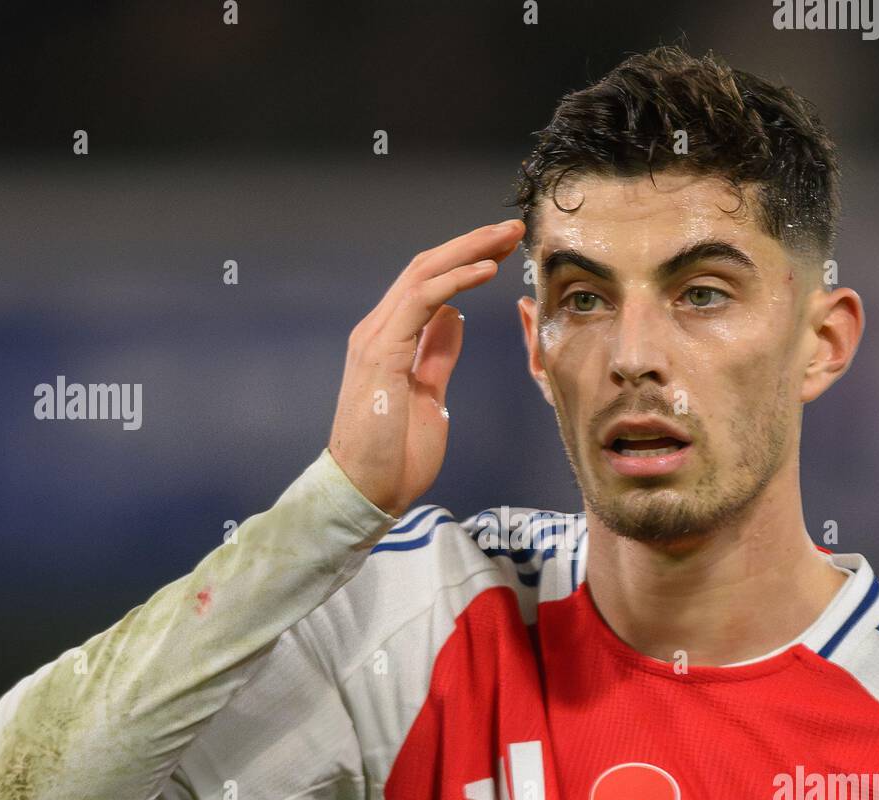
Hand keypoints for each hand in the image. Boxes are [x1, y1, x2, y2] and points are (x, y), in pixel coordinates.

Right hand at [328, 218, 525, 516]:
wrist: (366, 492)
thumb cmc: (394, 455)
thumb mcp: (428, 396)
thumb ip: (437, 355)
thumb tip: (455, 319)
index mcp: (390, 340)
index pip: (428, 285)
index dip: (466, 261)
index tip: (503, 251)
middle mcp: (379, 330)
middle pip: (426, 268)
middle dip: (472, 243)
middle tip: (511, 229)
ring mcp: (376, 338)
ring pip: (424, 274)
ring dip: (468, 250)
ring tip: (505, 238)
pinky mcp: (381, 352)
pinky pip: (420, 302)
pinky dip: (455, 281)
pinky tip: (485, 270)